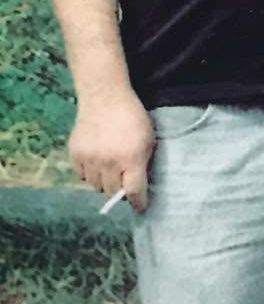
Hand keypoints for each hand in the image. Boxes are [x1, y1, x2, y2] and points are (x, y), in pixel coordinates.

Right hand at [69, 90, 155, 211]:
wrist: (105, 96)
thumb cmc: (132, 117)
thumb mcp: (149, 140)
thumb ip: (144, 164)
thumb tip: (140, 186)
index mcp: (131, 159)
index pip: (133, 192)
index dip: (138, 203)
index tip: (140, 207)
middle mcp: (109, 162)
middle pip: (112, 192)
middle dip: (120, 191)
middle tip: (124, 183)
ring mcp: (90, 159)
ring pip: (96, 186)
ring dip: (104, 183)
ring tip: (111, 170)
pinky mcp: (75, 153)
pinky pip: (82, 176)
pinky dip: (90, 174)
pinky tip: (97, 163)